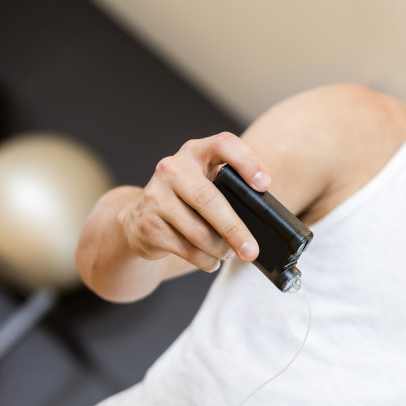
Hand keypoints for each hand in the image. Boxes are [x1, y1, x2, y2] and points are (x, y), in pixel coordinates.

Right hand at [119, 132, 271, 271]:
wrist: (140, 219)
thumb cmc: (188, 201)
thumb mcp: (208, 184)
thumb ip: (229, 191)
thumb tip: (258, 222)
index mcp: (196, 152)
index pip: (223, 144)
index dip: (247, 162)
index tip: (264, 185)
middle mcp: (172, 168)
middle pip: (208, 199)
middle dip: (235, 229)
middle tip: (252, 250)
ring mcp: (156, 195)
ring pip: (199, 232)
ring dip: (220, 249)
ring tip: (229, 252)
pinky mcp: (148, 224)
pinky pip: (187, 250)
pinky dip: (206, 260)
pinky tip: (211, 259)